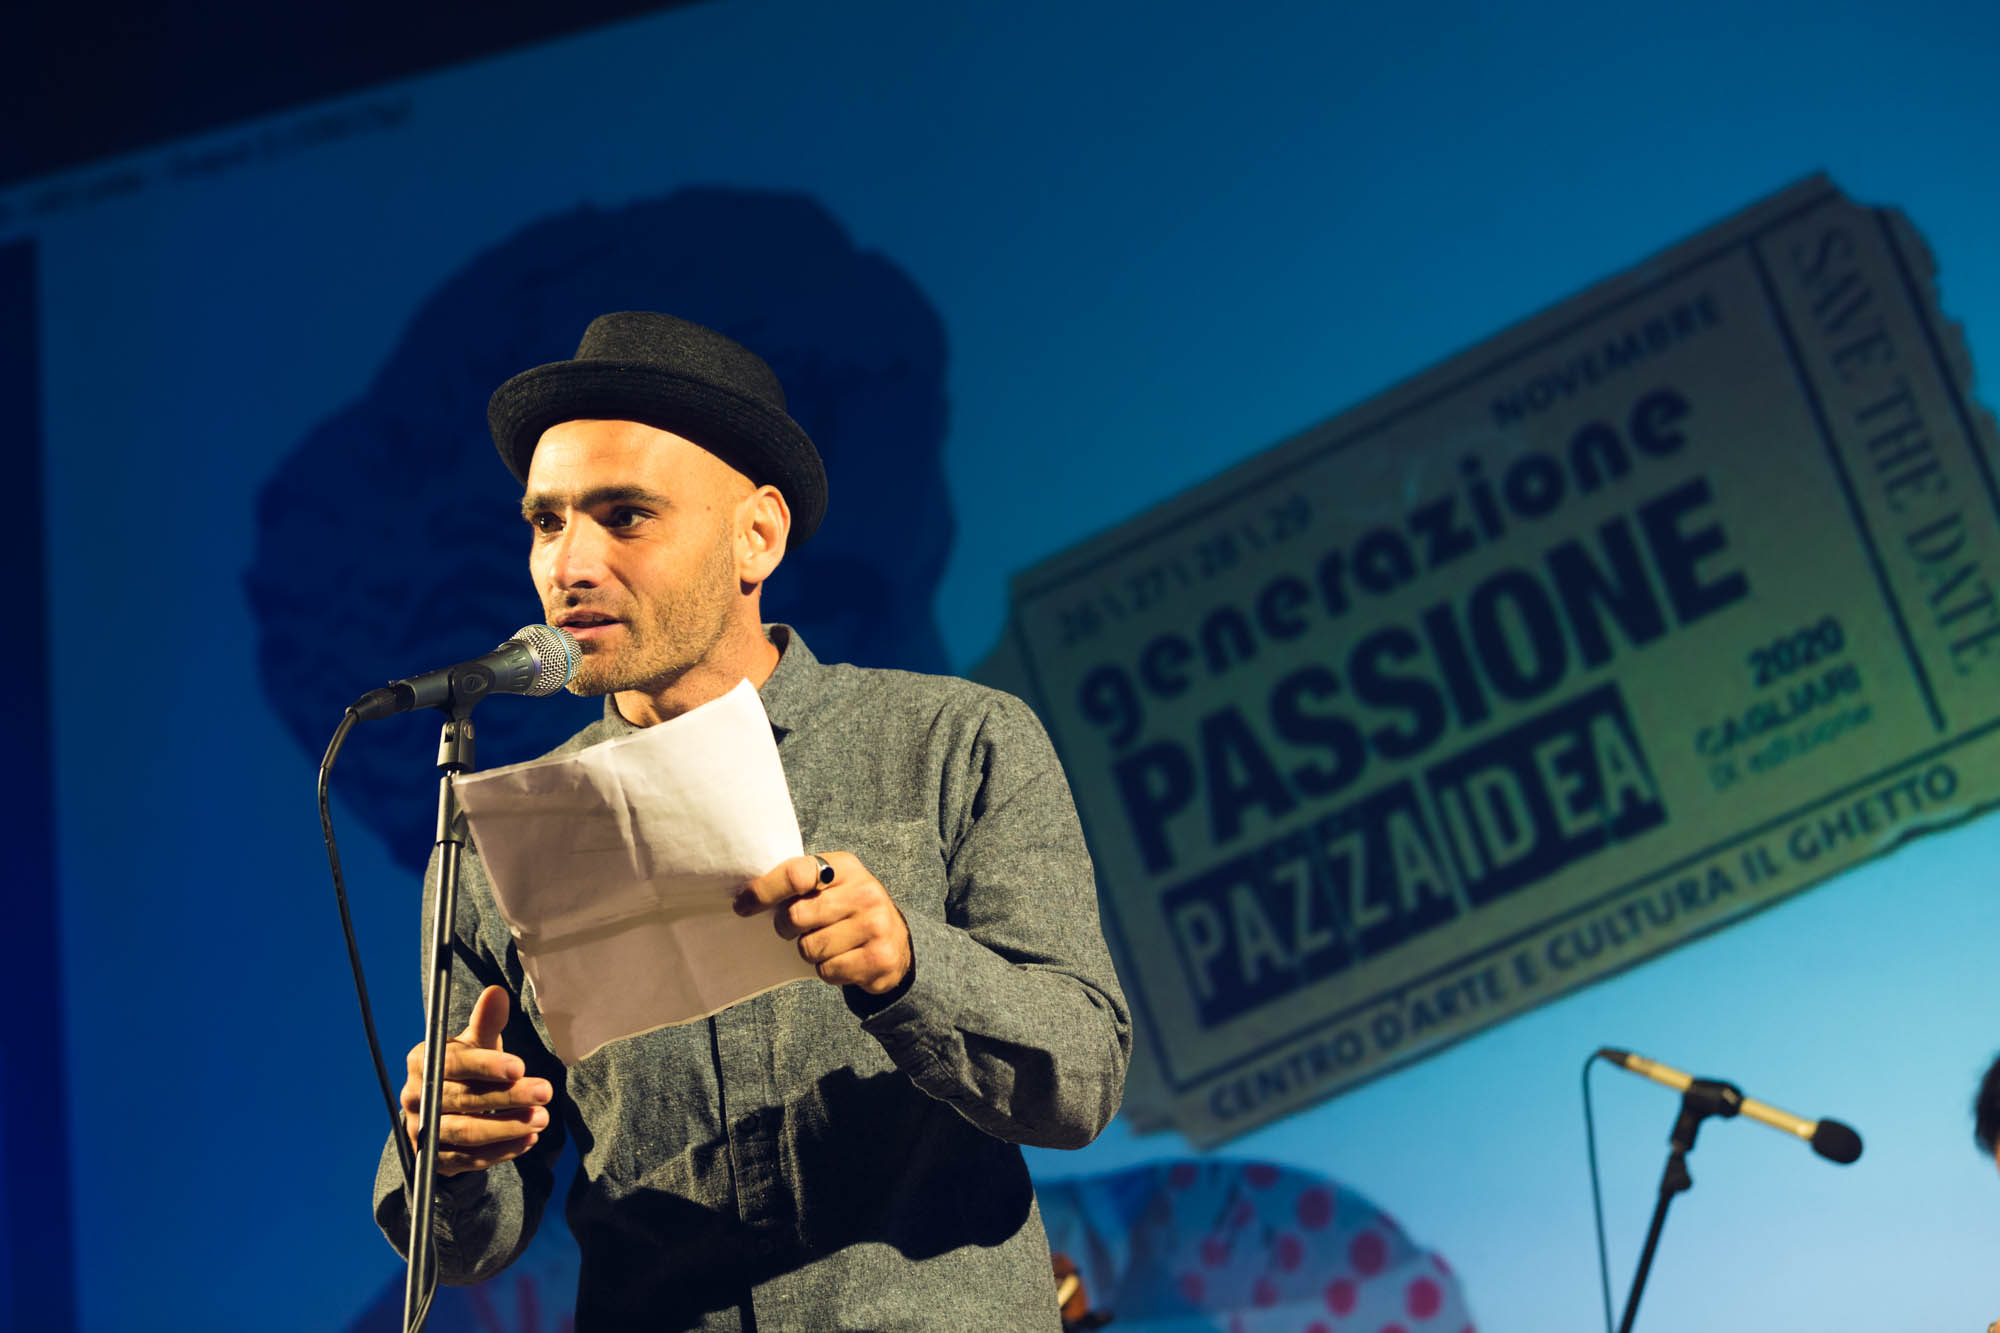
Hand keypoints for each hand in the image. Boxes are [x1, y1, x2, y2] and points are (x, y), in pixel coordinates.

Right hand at [400, 985, 553, 1175]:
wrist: (441, 1109)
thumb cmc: (465, 1068)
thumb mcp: (475, 1044)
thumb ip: (486, 1023)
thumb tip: (497, 993)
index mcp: (423, 1061)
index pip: (454, 1064)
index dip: (486, 1066)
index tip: (519, 1067)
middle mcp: (416, 1096)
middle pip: (463, 1099)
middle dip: (507, 1097)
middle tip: (545, 1092)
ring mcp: (421, 1130)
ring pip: (466, 1132)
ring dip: (507, 1127)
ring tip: (542, 1119)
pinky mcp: (433, 1159)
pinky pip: (468, 1159)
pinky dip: (501, 1151)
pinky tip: (529, 1140)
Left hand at [737, 852, 912, 994]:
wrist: (896, 941)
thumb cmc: (847, 910)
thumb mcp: (829, 884)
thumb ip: (798, 883)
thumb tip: (746, 896)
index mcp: (845, 867)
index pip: (796, 875)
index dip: (763, 891)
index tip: (742, 906)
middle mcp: (866, 893)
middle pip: (797, 916)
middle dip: (786, 928)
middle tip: (794, 929)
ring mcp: (876, 926)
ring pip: (810, 949)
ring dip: (810, 952)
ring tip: (827, 944)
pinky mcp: (880, 958)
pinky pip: (829, 971)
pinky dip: (828, 971)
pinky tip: (843, 959)